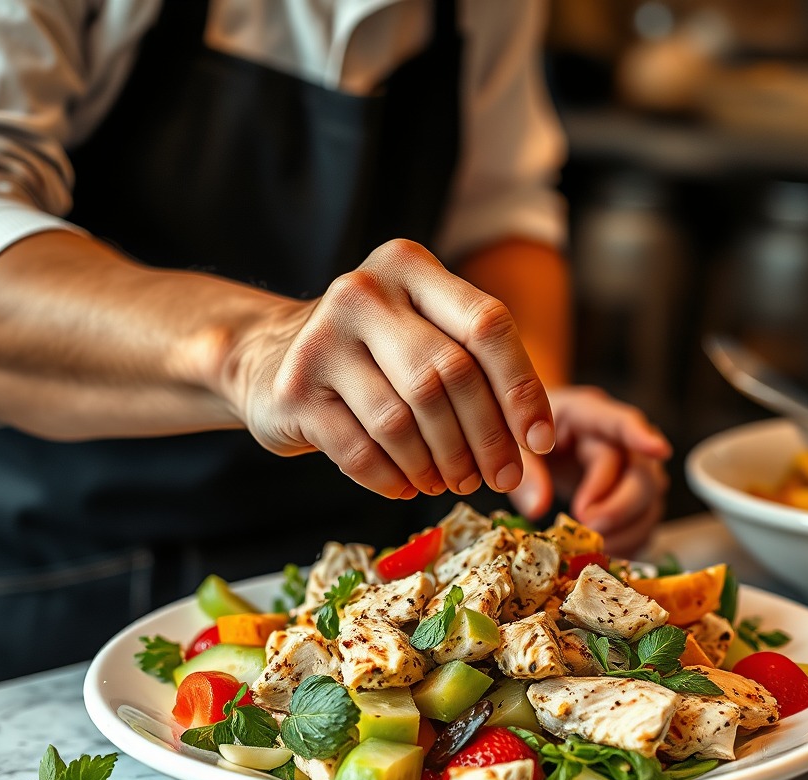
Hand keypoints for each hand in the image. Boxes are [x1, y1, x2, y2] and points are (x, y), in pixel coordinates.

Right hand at [225, 239, 554, 499]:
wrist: (268, 358)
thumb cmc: (369, 356)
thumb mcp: (420, 336)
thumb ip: (474, 370)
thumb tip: (537, 446)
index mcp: (408, 266)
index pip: (486, 325)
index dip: (521, 389)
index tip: (539, 441)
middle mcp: (363, 291)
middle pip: (448, 375)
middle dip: (484, 439)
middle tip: (498, 478)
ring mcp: (322, 339)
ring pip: (403, 419)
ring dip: (438, 464)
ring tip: (450, 483)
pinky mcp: (294, 390)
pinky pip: (360, 450)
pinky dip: (392, 478)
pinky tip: (406, 486)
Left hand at [506, 386, 670, 554]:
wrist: (529, 440)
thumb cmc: (522, 437)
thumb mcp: (513, 448)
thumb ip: (526, 474)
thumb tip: (538, 509)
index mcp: (583, 414)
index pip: (619, 420)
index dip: (640, 435)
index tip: (660, 450)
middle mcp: (613, 438)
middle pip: (641, 470)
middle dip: (620, 505)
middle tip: (588, 526)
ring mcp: (627, 467)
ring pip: (650, 498)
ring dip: (627, 528)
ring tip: (593, 544)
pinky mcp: (629, 494)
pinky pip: (645, 520)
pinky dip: (630, 541)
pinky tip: (606, 550)